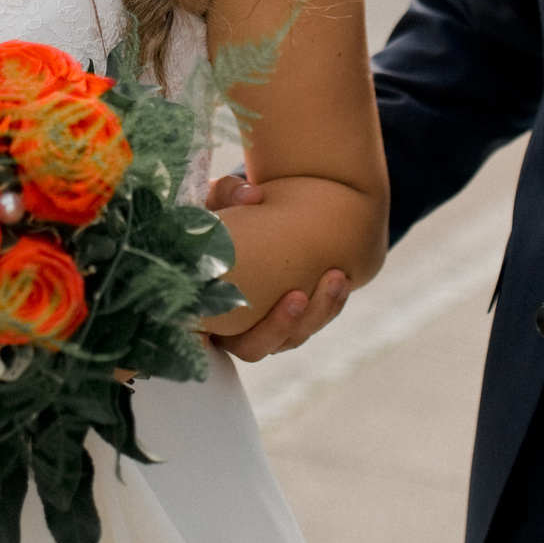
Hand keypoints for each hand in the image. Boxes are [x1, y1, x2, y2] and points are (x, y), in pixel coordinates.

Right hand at [202, 176, 354, 361]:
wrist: (245, 216)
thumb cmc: (217, 212)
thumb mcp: (215, 199)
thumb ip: (227, 194)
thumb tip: (252, 196)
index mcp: (198, 308)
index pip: (199, 338)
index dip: (209, 339)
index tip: (214, 323)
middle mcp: (227, 329)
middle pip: (253, 348)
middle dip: (281, 327)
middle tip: (298, 296)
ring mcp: (260, 329)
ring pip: (289, 340)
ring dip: (316, 315)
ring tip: (336, 278)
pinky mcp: (288, 320)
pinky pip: (311, 324)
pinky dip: (329, 306)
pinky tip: (344, 279)